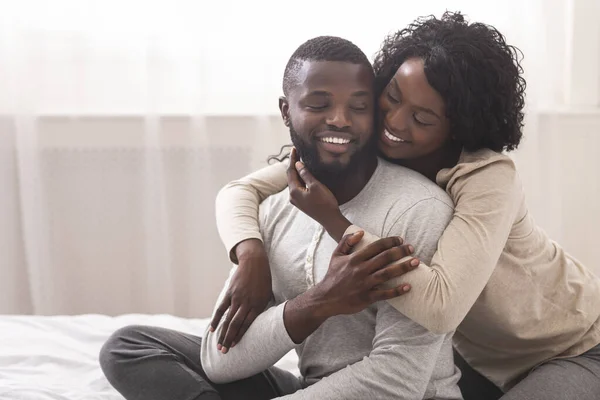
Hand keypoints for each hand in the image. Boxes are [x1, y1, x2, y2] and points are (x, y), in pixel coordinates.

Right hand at [209, 239, 271, 353]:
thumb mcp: (267, 295)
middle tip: (224, 352)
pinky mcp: (229, 292)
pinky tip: (212, 329)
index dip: (240, 336)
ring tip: (218, 346)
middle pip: (236, 324)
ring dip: (222, 334)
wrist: (255, 262)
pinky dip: (216, 320)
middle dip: (229, 339)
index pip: (248, 324)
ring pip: (228, 319)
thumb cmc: (263, 280)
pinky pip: (221, 308)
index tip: (235, 347)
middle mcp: (247, 303)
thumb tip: (258, 323)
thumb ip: (261, 308)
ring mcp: (237, 297)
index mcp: (258, 305)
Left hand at [287, 148, 350, 240]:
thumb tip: (298, 164)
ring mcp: (296, 200)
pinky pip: (298, 187)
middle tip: (296, 152)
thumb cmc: (325, 202)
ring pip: (294, 182)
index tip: (294, 149)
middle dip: (294, 165)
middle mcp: (292, 196)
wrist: (330, 219)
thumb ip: (305, 174)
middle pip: (291, 176)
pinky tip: (304, 174)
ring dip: (297, 172)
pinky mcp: (302, 202)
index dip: (292, 159)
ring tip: (300, 160)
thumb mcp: (316, 186)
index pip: (290, 171)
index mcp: (294, 191)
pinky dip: (300, 179)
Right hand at [314, 231, 417, 315]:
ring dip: (403, 267)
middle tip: (411, 248)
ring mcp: (365, 284)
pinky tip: (408, 286)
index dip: (390, 241)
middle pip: (385, 258)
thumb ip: (346, 241)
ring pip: (387, 274)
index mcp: (354, 259)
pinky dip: (397, 290)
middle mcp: (361, 270)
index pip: (376, 246)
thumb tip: (360, 231)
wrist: (325, 298)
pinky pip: (385, 294)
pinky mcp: (367, 297)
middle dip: (400, 251)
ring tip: (415, 262)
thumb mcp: (336, 255)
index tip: (400, 239)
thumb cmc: (333, 276)